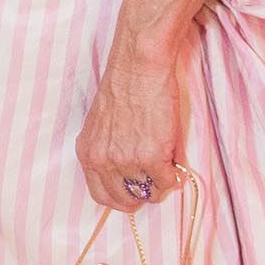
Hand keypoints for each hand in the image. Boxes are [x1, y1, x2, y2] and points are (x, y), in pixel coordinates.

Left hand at [75, 48, 184, 213]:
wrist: (140, 65)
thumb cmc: (125, 86)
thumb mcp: (104, 124)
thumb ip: (111, 151)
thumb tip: (132, 175)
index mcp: (88, 152)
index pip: (99, 194)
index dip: (119, 198)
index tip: (132, 196)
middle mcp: (103, 160)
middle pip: (123, 200)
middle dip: (140, 197)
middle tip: (154, 187)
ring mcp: (127, 160)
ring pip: (147, 192)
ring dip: (159, 185)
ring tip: (167, 170)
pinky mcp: (152, 156)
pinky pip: (166, 181)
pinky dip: (174, 177)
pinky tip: (176, 163)